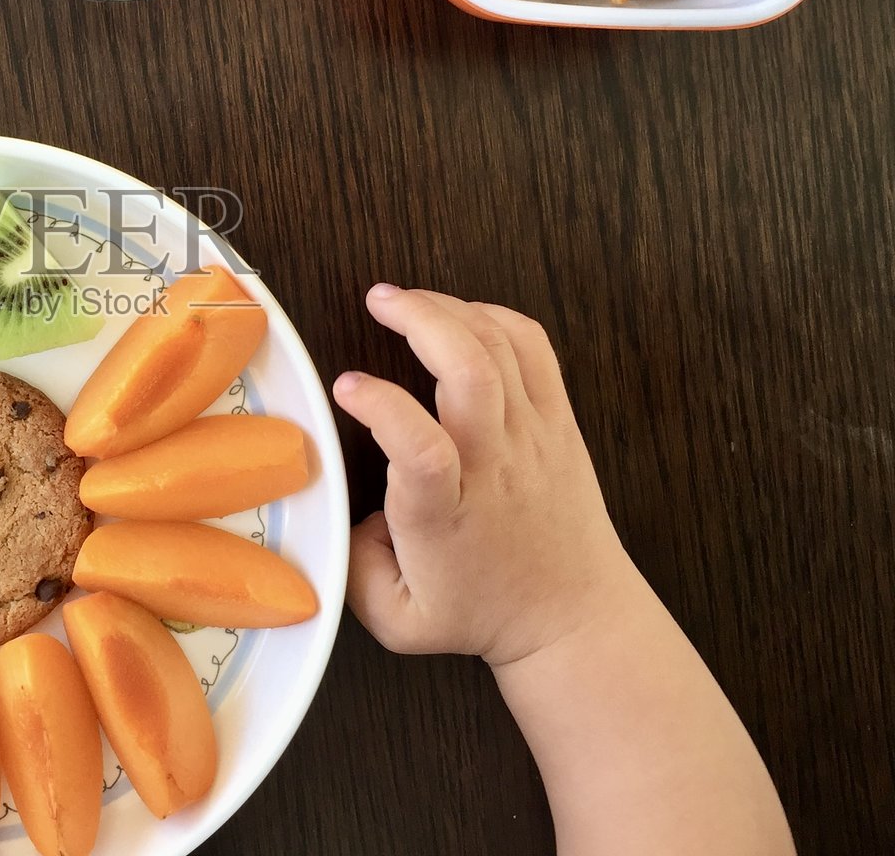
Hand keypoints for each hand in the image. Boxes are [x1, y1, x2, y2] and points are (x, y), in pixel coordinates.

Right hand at [336, 285, 637, 665]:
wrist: (574, 618)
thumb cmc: (482, 613)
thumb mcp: (397, 621)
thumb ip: (355, 569)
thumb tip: (345, 511)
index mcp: (447, 515)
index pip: (421, 448)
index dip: (380, 406)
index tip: (346, 386)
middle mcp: (495, 468)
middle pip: (471, 372)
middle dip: (421, 319)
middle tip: (378, 299)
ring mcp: (533, 438)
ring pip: (501, 349)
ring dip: (450, 309)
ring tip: (406, 300)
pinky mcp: (559, 423)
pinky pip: (534, 349)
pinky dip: (495, 316)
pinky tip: (460, 315)